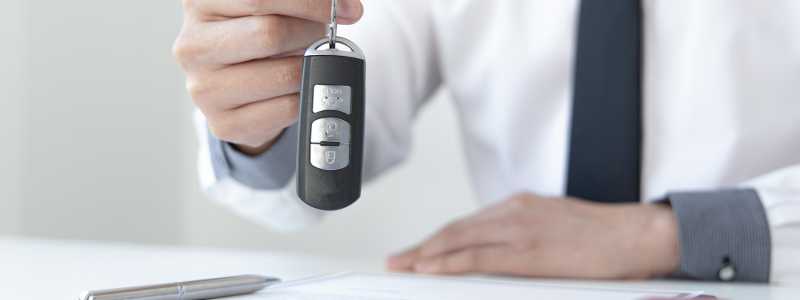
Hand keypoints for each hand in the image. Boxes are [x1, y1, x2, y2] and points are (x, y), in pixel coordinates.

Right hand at [173, 0, 363, 154]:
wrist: (238, 86)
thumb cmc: (258, 34)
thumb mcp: (273, 6)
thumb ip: (298, 1)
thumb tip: (345, 4)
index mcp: (200, 3)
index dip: (312, 2)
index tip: (349, 9)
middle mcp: (193, 45)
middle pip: (272, 33)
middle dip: (312, 33)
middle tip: (326, 35)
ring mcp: (203, 88)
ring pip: (285, 75)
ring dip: (310, 67)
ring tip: (306, 60)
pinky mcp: (223, 124)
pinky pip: (288, 108)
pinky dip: (305, 96)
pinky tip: (296, 87)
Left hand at [387, 192, 679, 278]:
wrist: (638, 234)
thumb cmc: (604, 237)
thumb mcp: (556, 228)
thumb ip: (526, 238)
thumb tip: (504, 258)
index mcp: (520, 207)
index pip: (468, 225)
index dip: (438, 239)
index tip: (418, 250)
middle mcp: (514, 212)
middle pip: (455, 231)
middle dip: (422, 247)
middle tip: (397, 260)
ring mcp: (519, 228)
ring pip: (459, 240)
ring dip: (426, 254)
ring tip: (404, 266)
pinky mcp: (528, 249)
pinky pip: (478, 255)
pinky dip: (449, 262)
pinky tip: (430, 269)